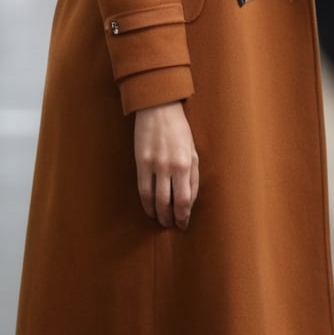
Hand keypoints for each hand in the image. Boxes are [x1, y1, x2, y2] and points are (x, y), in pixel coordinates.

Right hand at [134, 102, 198, 229]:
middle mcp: (169, 167)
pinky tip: (149, 210)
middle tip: (172, 226)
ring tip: (161, 221)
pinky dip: (146, 203)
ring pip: (154, 199)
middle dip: (171, 218)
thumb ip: (193, 176)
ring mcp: (153, 165)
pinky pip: (142, 189)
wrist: (158, 108)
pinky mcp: (140, 162)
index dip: (184, 215)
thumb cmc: (179, 129)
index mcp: (186, 164)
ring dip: (158, 214)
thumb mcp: (193, 150)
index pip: (185, 199)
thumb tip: (190, 200)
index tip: (183, 223)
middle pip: (169, 203)